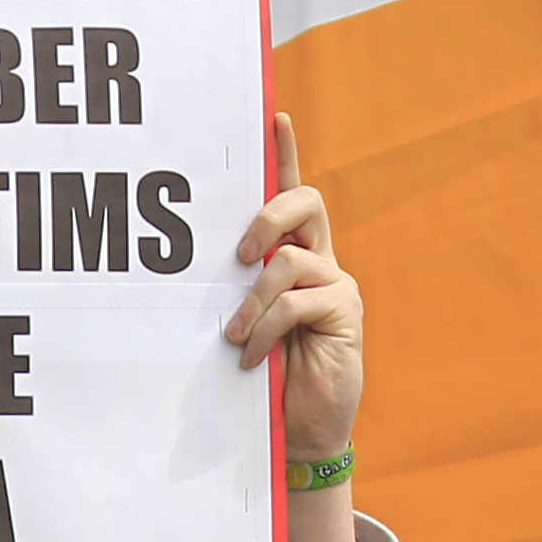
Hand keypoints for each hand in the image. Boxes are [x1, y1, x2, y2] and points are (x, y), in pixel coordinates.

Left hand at [227, 115, 362, 541]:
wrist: (305, 428)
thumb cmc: (269, 374)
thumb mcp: (247, 324)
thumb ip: (238, 290)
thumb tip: (196, 269)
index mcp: (294, 254)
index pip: (291, 192)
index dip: (285, 153)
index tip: (274, 114)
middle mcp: (320, 259)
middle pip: (304, 201)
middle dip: (266, 214)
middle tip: (239, 254)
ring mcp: (336, 284)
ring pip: (290, 258)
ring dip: (252, 300)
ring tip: (235, 337)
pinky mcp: (345, 312)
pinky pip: (296, 301)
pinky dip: (265, 329)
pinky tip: (254, 357)